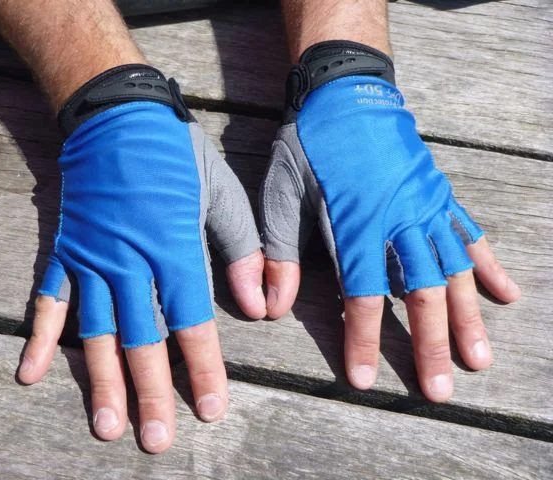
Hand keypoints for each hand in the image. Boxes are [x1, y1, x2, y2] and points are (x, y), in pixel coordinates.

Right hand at [17, 65, 265, 451]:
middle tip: (156, 440)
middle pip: (141, 338)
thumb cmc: (176, 152)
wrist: (117, 114)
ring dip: (101, 381)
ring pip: (96, 331)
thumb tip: (261, 307)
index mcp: (171, 246)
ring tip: (107, 426)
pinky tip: (30, 373)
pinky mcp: (64, 249)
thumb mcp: (221, 192)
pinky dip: (38, 337)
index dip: (202, 369)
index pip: (190, 321)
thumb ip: (241, 250)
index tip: (210, 409)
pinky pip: (48, 299)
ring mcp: (91, 258)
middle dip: (152, 392)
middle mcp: (128, 261)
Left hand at [260, 42, 519, 401]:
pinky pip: (470, 233)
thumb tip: (268, 308)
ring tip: (478, 360)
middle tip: (439, 392)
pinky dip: (489, 266)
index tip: (364, 380)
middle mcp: (401, 219)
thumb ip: (278, 253)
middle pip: (420, 293)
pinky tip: (507, 296)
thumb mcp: (281, 194)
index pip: (363, 295)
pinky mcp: (440, 193)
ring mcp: (427, 206)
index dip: (364, 340)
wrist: (345, 92)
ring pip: (454, 271)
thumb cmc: (309, 145)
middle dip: (428, 346)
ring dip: (467, 318)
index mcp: (358, 222)